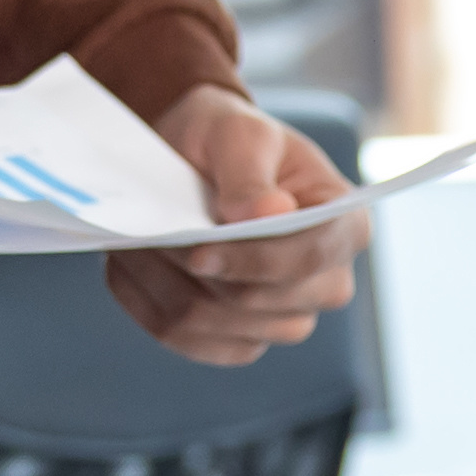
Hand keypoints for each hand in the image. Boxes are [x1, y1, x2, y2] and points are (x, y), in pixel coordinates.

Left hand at [107, 88, 363, 366]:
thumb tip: (270, 213)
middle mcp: (326, 283)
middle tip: (146, 235)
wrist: (198, 159)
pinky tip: (130, 270)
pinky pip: (192, 343)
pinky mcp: (240, 339)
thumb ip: (250, 172)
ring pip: (217, 327)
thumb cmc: (230, 139)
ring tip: (134, 243)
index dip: (251, 261)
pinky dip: (152, 308)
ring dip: (165, 287)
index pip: (304, 258)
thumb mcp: (239, 132)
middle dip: (195, 271)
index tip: (198, 252)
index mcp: (345, 226)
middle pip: (258, 302)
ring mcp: (285, 319)